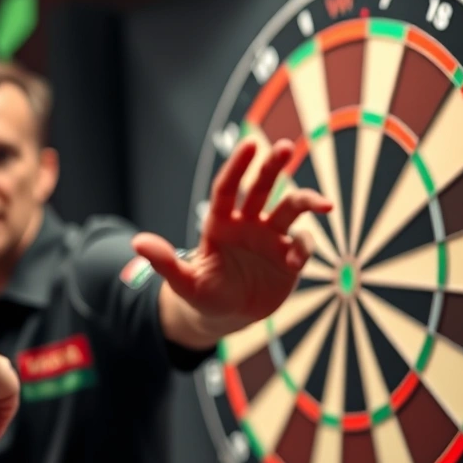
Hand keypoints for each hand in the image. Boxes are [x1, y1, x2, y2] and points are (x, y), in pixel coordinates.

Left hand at [132, 138, 332, 326]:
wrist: (226, 316)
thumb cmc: (201, 295)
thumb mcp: (183, 282)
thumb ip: (164, 262)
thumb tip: (137, 243)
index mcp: (220, 223)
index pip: (228, 188)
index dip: (238, 167)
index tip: (250, 145)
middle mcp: (248, 223)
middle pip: (263, 187)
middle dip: (274, 166)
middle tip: (286, 146)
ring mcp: (271, 238)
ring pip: (291, 209)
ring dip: (308, 201)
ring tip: (324, 205)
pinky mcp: (289, 257)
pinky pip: (302, 244)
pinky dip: (303, 249)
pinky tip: (294, 262)